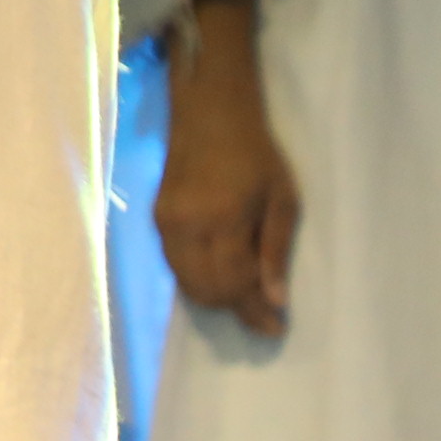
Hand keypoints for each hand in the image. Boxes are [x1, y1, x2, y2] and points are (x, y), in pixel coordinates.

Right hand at [157, 0, 301, 338]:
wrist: (210, 114)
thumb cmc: (255, 153)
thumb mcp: (282, 200)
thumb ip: (275, 251)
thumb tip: (276, 300)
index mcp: (221, 220)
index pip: (235, 285)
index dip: (256, 313)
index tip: (278, 327)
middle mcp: (186, 227)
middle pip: (206, 292)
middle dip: (237, 310)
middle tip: (266, 313)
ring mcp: (167, 223)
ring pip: (186, 283)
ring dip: (216, 298)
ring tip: (247, 296)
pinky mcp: (158, 217)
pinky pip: (175, 265)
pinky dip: (198, 280)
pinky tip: (222, 274)